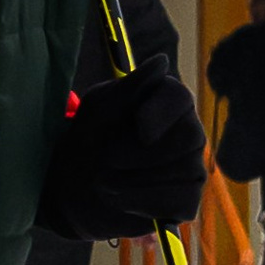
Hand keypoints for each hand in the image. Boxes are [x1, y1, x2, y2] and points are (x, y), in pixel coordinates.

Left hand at [38, 63, 209, 239]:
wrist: (72, 188)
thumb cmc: (89, 139)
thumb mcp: (99, 109)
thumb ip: (129, 88)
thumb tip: (161, 62)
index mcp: (167, 101)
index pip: (181, 98)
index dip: (160, 113)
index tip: (138, 127)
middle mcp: (188, 131)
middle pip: (190, 137)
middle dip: (143, 153)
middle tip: (108, 158)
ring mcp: (191, 168)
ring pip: (183, 172)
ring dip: (133, 179)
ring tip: (104, 179)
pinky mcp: (185, 202)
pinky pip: (181, 202)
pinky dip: (142, 202)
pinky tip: (120, 198)